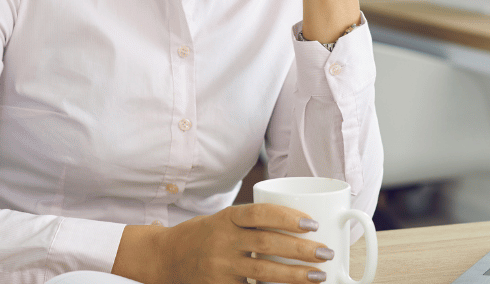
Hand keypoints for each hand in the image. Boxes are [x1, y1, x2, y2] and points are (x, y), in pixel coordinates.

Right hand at [113, 203, 333, 283]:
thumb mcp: (225, 220)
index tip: (312, 224)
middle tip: (325, 253)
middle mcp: (222, 240)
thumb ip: (254, 223)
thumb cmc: (204, 235)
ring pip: (263, 271)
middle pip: (267, 244)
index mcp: (227, 217)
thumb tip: (302, 227)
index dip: (288, 217)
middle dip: (301, 249)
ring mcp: (220, 267)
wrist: (165, 257)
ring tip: (318, 275)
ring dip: (295, 275)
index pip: (260, 213)